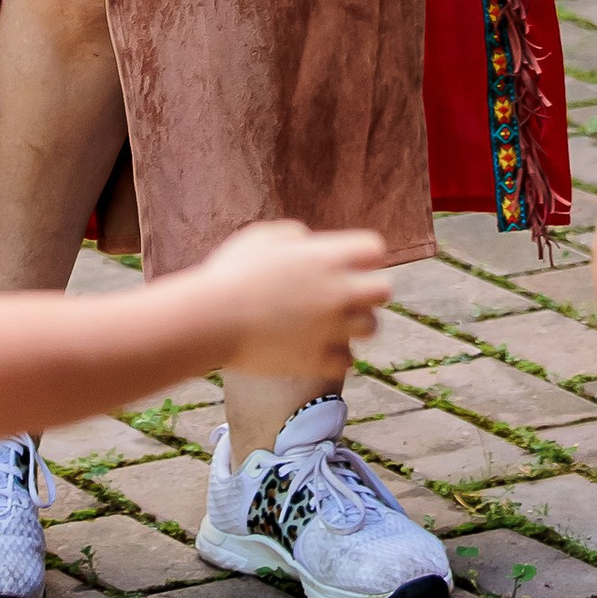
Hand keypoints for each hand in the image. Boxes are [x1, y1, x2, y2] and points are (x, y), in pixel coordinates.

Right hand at [198, 222, 396, 376]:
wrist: (212, 320)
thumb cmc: (232, 273)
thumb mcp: (263, 238)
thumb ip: (294, 236)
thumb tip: (307, 243)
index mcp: (327, 256)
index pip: (375, 249)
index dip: (365, 256)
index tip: (350, 263)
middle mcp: (338, 291)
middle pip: (383, 290)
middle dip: (369, 292)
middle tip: (347, 296)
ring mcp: (331, 328)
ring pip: (371, 328)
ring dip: (355, 325)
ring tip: (333, 325)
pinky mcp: (318, 360)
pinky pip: (347, 362)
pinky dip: (336, 357)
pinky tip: (319, 350)